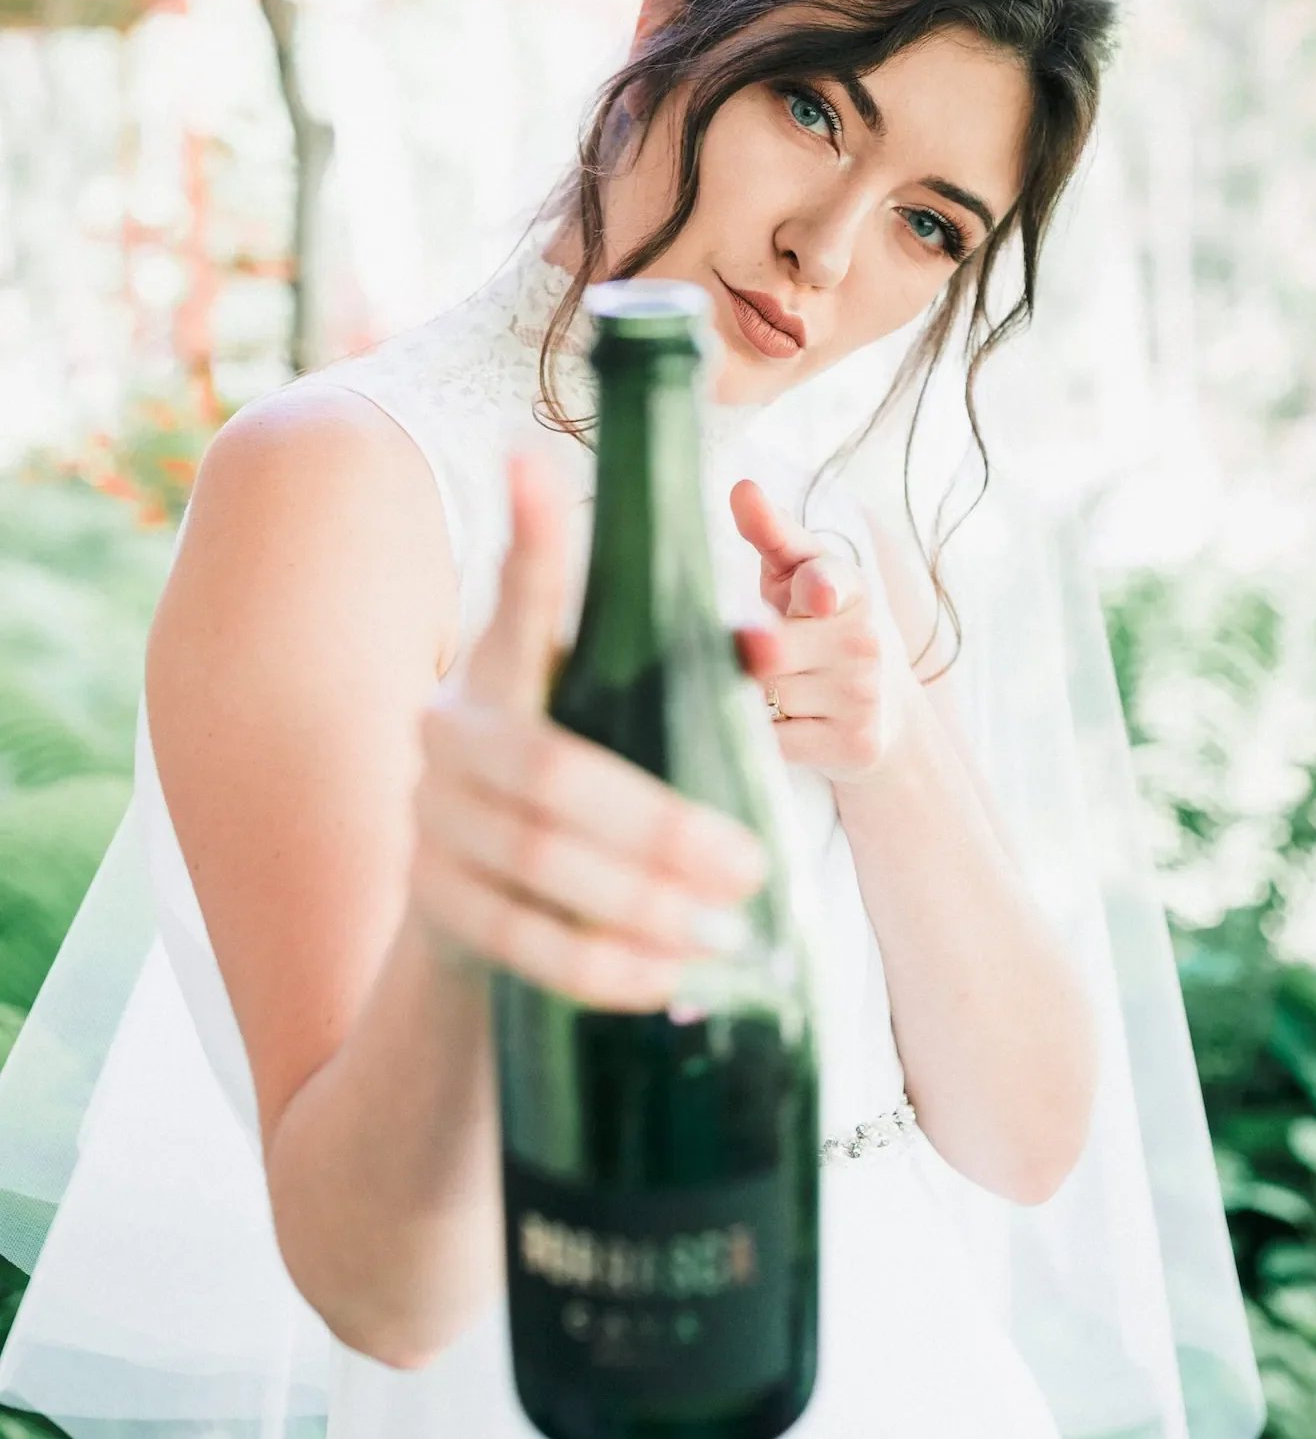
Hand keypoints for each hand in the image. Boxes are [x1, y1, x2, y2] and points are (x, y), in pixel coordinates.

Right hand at [406, 447, 769, 1010]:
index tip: (531, 461)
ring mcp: (430, 828)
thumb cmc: (574, 789)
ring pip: (535, 866)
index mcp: (494, 675)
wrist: (477, 906)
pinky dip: (603, 965)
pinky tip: (668, 977)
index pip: (515, 603)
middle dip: (660, 829)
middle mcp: (444, 741)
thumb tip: (763, 629)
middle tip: (754, 864)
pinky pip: (520, 943)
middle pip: (549, 779)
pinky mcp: (433, 911)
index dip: (527, 541)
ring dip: (641, 904)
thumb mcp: (609, 719)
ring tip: (727, 932)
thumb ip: (670, 668)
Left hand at [729, 477, 917, 784]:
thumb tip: (742, 488)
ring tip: (779, 688)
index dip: (819, 590)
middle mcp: (863, 641)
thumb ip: (772, 533)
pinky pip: (775, 741)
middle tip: (757, 652)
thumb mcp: (801, 573)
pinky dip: (764, 734)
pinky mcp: (854, 742)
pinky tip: (786, 721)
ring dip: (753, 695)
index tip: (814, 597)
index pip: (828, 584)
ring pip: (765, 697)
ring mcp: (863, 695)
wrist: (886, 709)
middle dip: (746, 655)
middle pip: (765, 653)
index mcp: (849, 587)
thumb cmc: (821, 624)